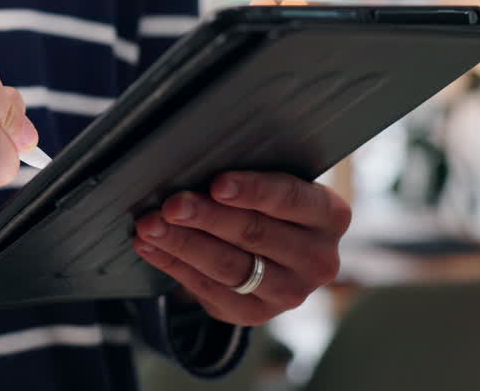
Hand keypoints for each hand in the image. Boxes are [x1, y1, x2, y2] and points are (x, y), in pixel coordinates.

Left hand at [132, 171, 350, 325]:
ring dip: (184, 244)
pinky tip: (151, 248)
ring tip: (150, 226)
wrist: (272, 256)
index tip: (216, 184)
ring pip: (230, 266)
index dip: (252, 191)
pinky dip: (175, 265)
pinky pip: (210, 290)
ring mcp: (291, 292)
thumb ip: (245, 179)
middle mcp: (318, 258)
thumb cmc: (266, 205)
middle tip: (171, 205)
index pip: (291, 199)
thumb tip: (192, 164)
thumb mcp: (270, 185)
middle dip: (206, 217)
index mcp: (329, 215)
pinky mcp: (257, 314)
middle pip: (255, 234)